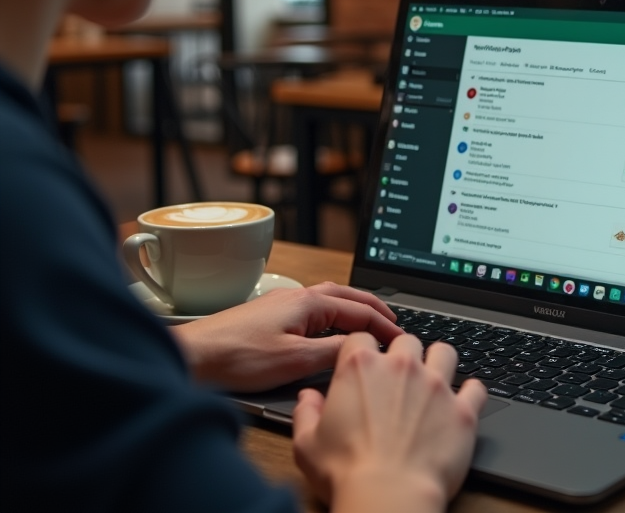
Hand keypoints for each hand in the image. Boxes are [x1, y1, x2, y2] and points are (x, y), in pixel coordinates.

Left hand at [170, 282, 401, 391]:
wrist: (192, 357)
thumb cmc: (237, 357)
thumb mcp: (295, 360)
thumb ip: (332, 352)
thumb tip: (360, 348)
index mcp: (309, 302)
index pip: (359, 311)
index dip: (384, 327)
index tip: (400, 341)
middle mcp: (297, 296)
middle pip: (347, 296)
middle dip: (374, 308)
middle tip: (394, 322)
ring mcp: (282, 304)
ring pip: (329, 299)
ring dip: (353, 308)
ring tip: (369, 322)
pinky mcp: (269, 315)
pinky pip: (313, 308)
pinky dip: (333, 314)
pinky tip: (330, 329)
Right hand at [292, 334, 488, 512]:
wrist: (389, 496)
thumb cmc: (346, 472)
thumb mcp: (307, 444)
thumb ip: (306, 414)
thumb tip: (308, 399)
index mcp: (361, 368)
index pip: (361, 337)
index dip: (361, 349)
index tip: (363, 361)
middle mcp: (402, 367)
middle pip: (406, 340)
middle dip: (402, 353)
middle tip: (399, 375)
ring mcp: (436, 386)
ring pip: (445, 352)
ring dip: (439, 362)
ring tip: (434, 378)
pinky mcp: (463, 410)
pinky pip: (476, 388)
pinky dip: (471, 392)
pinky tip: (465, 400)